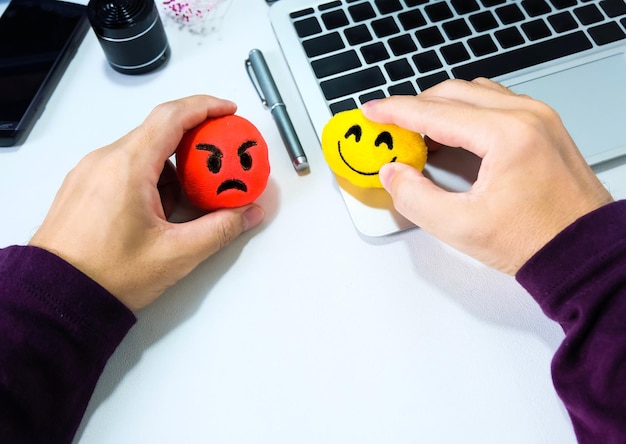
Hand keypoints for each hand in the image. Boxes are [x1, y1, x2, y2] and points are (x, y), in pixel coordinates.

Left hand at [29, 95, 264, 310]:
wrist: (57, 297)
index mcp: (127, 166)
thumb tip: (248, 213)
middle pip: (159, 133)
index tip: (228, 111)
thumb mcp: (176, 254)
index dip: (205, 107)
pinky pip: (125, 168)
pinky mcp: (84, 187)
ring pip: (143, 153)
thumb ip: (221, 229)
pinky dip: (150, 179)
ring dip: (172, 169)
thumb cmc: (106, 275)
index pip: (172, 116)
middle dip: (194, 145)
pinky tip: (160, 211)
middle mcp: (105, 160)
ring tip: (188, 203)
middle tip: (218, 164)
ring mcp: (91, 172)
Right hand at [362, 78, 612, 274]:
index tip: (372, 111)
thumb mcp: (461, 228)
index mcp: (508, 135)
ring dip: (441, 108)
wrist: (582, 252)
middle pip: (453, 94)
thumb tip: (393, 174)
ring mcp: (539, 119)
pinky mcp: (543, 127)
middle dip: (415, 107)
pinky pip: (495, 103)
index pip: (435, 112)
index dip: (395, 111)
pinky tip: (452, 134)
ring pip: (474, 94)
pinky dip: (465, 112)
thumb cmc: (537, 241)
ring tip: (418, 134)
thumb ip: (415, 198)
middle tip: (389, 127)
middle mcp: (527, 117)